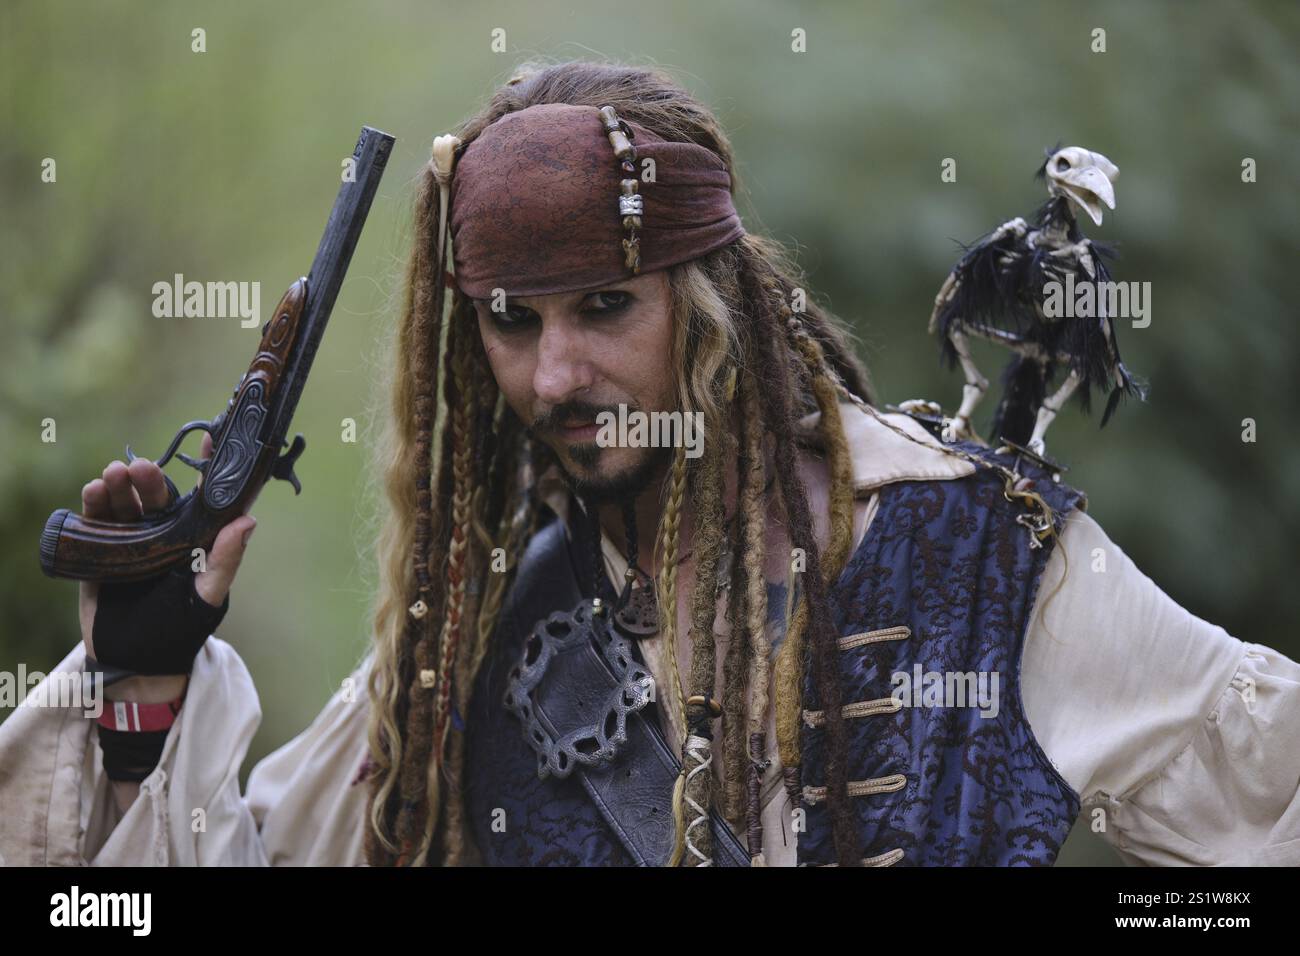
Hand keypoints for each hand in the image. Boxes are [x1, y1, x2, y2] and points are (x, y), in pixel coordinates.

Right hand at [78, 433, 256, 685]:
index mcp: (195, 538)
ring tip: (111, 475)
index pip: (201, 498)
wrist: (136, 662)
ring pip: (125, 504)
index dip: (205, 471)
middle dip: (147, 479)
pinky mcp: (98, 553)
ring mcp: (130, 540)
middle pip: (156, 496)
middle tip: (139, 467)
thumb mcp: (206, 597)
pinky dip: (93, 506)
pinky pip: (95, 523)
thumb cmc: (180, 630)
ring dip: (118, 487)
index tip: (209, 442)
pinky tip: (92, 492)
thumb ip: (224, 561)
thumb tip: (248, 522)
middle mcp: (163, 533)